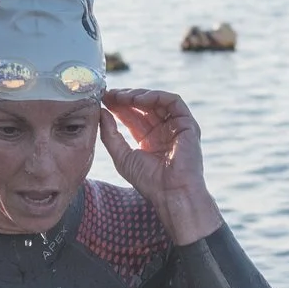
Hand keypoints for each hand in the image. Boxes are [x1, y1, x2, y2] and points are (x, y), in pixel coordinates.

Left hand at [99, 88, 222, 245]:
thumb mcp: (121, 156)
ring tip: (121, 97)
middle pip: (143, 106)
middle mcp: (162, 130)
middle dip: (125, 98)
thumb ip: (110, 134)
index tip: (102, 99)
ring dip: (138, 95)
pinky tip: (138, 99)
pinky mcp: (188, 123)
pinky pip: (173, 101)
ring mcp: (175, 126)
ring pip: (157, 100)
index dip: (117, 106)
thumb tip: (100, 112)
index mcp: (148, 139)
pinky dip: (156, 96)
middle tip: (109, 94)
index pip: (131, 115)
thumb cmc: (148, 181)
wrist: (171, 192)